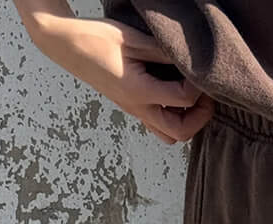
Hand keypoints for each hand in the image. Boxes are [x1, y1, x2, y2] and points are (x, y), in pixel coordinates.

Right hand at [28, 15, 212, 143]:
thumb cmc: (96, 39)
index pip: (183, 100)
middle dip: (199, 117)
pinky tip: (174, 96)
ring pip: (169, 135)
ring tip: (190, 98)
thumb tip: (188, 60)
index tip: (199, 72)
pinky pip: (157, 125)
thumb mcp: (133, 39)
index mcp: (140, 92)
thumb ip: (163, 52)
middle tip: (205, 96)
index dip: (198, 88)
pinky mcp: (131, 107)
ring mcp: (134, 111)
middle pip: (180, 132)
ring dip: (185, 122)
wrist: (67, 45)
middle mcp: (138, 108)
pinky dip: (172, 118)